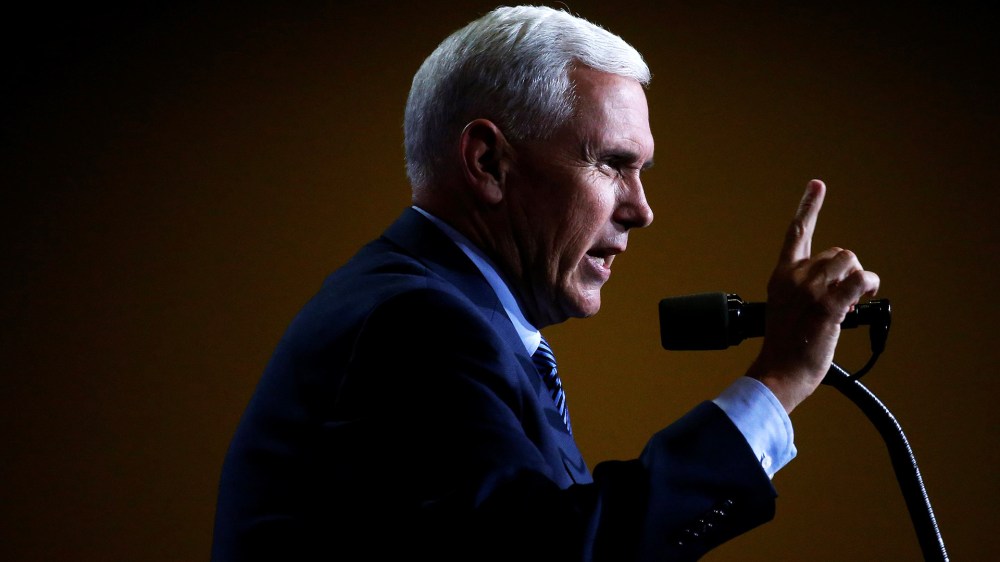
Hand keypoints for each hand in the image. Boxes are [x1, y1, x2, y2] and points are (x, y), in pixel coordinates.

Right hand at [746, 180, 879, 412]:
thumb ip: (805, 289)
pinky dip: (867, 286)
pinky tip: (862, 296)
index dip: (808, 206)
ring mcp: (810, 290)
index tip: (817, 184)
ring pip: (849, 262)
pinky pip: (859, 281)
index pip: (797, 233)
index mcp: (782, 275)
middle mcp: (794, 276)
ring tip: (850, 302)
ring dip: (858, 280)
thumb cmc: (785, 346)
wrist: (779, 371)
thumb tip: (841, 289)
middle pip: (837, 253)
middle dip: (847, 272)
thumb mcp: (786, 309)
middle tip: (844, 298)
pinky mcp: (827, 305)